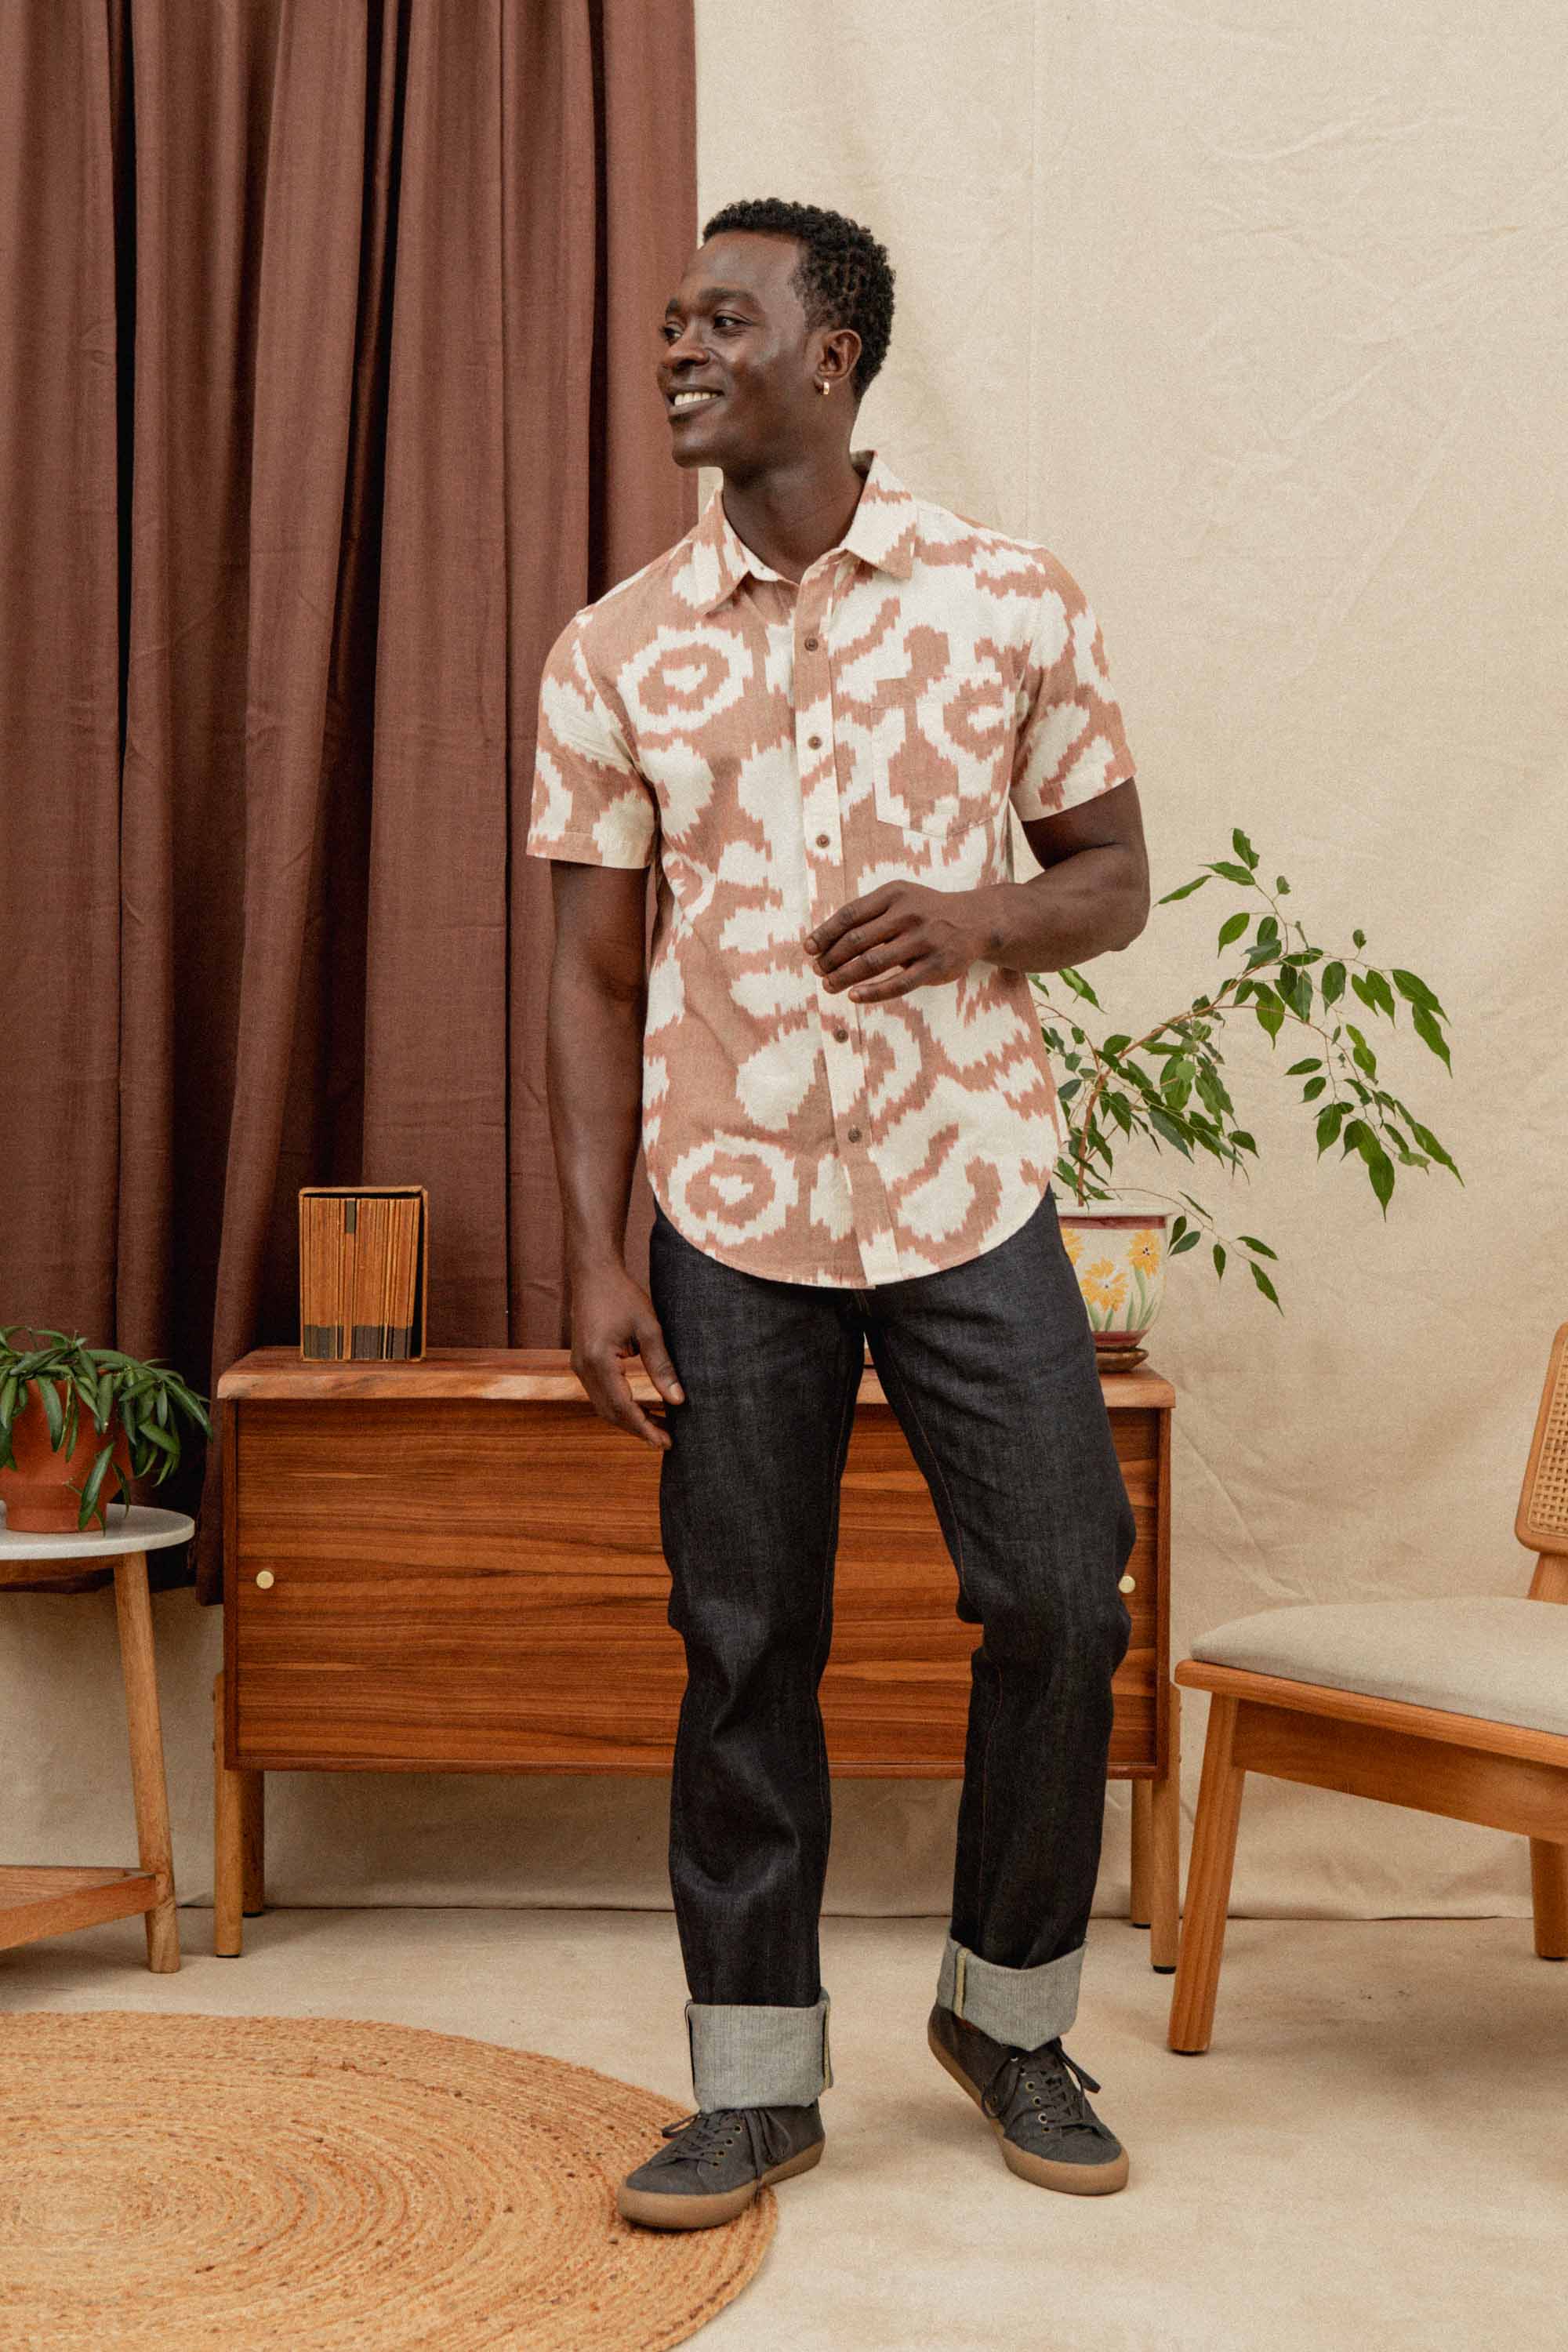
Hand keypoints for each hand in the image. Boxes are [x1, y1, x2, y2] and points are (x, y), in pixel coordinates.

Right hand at [568, 1261, 684, 1450]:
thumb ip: (662, 1366)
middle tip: (667, 1440)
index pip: (623, 1408)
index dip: (645, 1428)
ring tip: (659, 1427)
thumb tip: (678, 1401)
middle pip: (611, 1414)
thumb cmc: (622, 1295)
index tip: (666, 1442)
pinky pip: (600, 1394)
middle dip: (638, 1429)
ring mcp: (579, 1367)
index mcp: (599, 1361)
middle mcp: (584, 1369)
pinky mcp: (582, 1364)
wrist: (593, 1274)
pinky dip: (621, 1406)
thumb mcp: (649, 1328)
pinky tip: (642, 1407)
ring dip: (629, 1420)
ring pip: (604, 1407)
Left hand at [803, 882, 990, 1000]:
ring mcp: (923, 940)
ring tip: (828, 985)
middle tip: (817, 970)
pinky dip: (872, 992)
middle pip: (857, 940)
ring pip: (873, 963)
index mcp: (894, 894)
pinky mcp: (935, 966)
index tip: (808, 948)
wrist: (974, 921)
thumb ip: (868, 914)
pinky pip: (897, 984)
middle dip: (831, 958)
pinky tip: (854, 996)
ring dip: (844, 976)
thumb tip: (825, 941)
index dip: (825, 933)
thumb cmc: (925, 912)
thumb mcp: (900, 899)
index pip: (850, 915)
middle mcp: (908, 914)